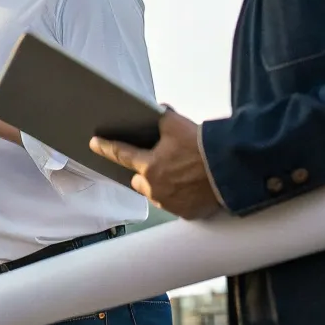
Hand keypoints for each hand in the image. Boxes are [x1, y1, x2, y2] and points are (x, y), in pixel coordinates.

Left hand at [90, 107, 223, 219]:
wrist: (230, 169)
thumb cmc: (203, 147)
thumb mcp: (177, 124)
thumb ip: (161, 117)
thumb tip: (156, 110)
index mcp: (149, 166)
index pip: (121, 154)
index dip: (106, 147)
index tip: (94, 143)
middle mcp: (155, 188)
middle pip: (138, 180)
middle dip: (145, 173)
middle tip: (161, 162)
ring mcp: (170, 203)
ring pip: (155, 194)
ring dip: (161, 185)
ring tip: (180, 174)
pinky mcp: (185, 213)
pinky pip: (174, 205)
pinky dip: (178, 197)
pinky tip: (190, 187)